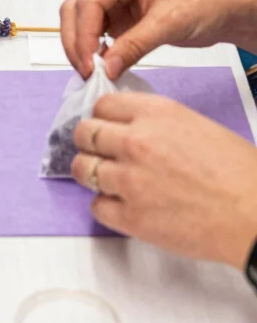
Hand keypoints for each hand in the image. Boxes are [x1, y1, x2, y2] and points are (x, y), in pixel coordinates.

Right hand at [60, 0, 256, 77]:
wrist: (226, 8)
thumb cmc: (204, 2)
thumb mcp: (169, 23)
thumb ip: (134, 46)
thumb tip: (105, 70)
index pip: (89, 0)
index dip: (83, 34)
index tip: (89, 65)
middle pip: (77, 8)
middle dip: (77, 41)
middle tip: (87, 73)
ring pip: (80, 20)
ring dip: (81, 46)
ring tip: (92, 72)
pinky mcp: (118, 15)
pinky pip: (95, 31)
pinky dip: (93, 49)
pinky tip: (102, 66)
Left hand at [71, 92, 256, 269]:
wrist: (253, 215)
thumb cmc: (238, 174)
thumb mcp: (196, 125)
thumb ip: (157, 122)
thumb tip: (132, 126)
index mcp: (155, 114)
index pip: (102, 105)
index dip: (102, 116)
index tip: (104, 124)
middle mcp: (136, 142)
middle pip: (85, 134)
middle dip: (89, 142)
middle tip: (98, 151)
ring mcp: (130, 180)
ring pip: (83, 169)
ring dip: (91, 173)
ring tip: (105, 178)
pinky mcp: (131, 217)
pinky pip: (96, 207)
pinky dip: (105, 206)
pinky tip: (121, 204)